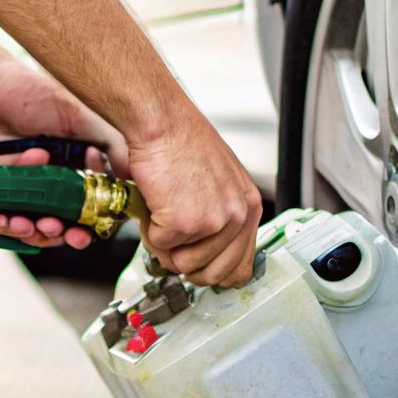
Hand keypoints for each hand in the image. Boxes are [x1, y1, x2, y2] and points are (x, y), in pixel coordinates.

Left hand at [0, 59, 126, 249]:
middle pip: (54, 225)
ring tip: (25, 222)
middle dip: (57, 234)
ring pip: (24, 227)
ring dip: (27, 232)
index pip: (84, 207)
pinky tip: (1, 215)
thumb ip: (109, 143)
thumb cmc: (26, 92)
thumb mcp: (76, 115)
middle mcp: (42, 182)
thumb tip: (133, 175)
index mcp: (68, 168)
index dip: (87, 224)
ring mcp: (13, 187)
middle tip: (56, 229)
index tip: (87, 229)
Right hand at [128, 116, 263, 286]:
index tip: (199, 266)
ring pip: (182, 265)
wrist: (162, 123)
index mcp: (248, 207)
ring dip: (164, 243)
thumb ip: (220, 218)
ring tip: (162, 211)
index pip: (241, 268)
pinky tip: (154, 203)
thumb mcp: (219, 183)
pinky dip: (149, 229)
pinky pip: (159, 247)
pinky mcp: (184, 222)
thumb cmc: (183, 144)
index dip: (213, 272)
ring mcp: (213, 221)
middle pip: (211, 275)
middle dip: (185, 262)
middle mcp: (237, 215)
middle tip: (172, 237)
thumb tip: (206, 253)